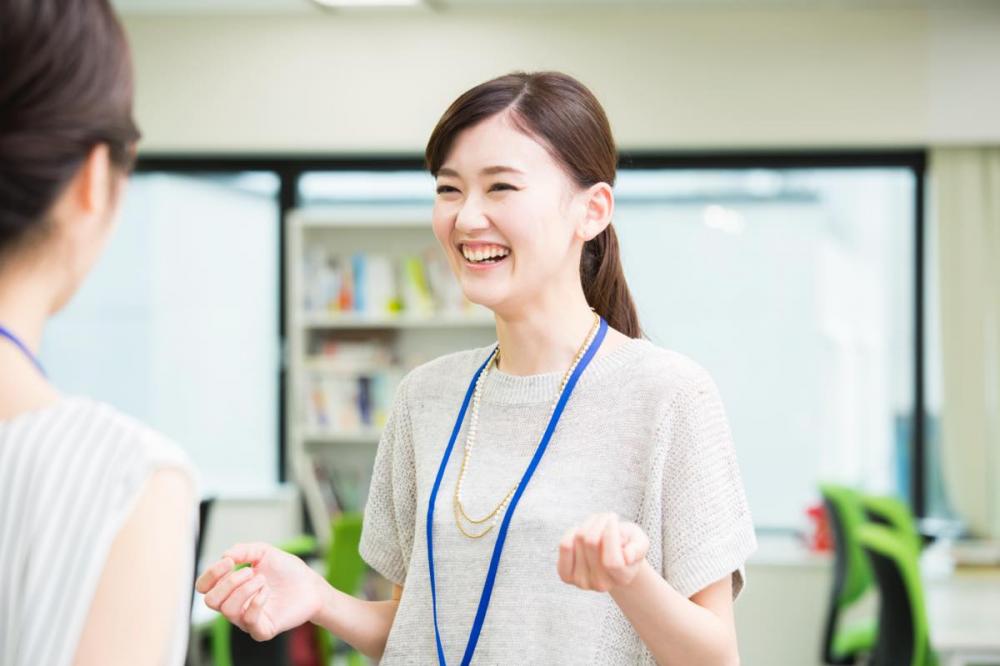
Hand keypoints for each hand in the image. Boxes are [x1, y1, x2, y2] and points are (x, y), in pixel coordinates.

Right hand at [195, 542, 326, 640]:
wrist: (311, 584)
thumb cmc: (286, 570)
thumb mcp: (264, 552)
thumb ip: (243, 550)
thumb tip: (224, 556)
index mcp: (230, 587)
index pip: (203, 587)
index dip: (211, 574)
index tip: (230, 561)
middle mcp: (235, 605)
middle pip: (210, 601)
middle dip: (228, 583)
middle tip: (249, 572)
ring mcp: (247, 619)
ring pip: (227, 610)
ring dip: (244, 590)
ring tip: (262, 580)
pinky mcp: (262, 630)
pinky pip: (249, 622)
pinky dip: (256, 602)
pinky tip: (267, 592)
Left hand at [557, 513, 649, 592]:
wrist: (612, 556)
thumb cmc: (628, 545)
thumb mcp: (640, 542)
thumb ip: (638, 548)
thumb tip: (627, 557)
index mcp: (622, 578)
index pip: (612, 561)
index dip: (611, 534)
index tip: (613, 519)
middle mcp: (601, 585)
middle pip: (591, 543)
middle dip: (600, 521)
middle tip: (607, 516)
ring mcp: (582, 582)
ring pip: (578, 540)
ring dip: (588, 523)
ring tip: (597, 522)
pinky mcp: (566, 576)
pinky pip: (565, 546)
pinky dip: (572, 532)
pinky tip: (581, 531)